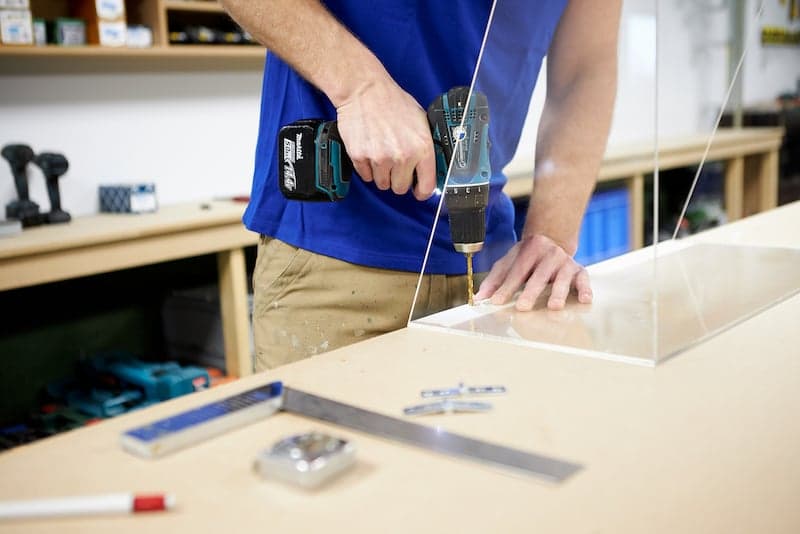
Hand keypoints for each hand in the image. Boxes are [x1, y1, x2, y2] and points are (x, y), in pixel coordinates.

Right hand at [335, 80, 436, 199]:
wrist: (364, 90)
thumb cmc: (392, 102)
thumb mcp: (420, 122)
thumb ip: (424, 147)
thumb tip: (427, 168)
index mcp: (422, 148)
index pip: (426, 186)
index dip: (421, 191)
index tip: (418, 190)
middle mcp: (402, 156)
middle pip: (400, 189)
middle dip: (397, 179)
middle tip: (394, 164)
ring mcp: (380, 158)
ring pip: (382, 184)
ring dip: (382, 174)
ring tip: (381, 153)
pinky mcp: (360, 157)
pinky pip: (366, 176)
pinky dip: (367, 168)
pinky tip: (370, 150)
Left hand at [473, 234, 592, 310]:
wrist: (553, 238)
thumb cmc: (527, 256)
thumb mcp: (509, 261)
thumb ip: (495, 279)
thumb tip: (479, 297)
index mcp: (529, 250)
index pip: (516, 271)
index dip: (506, 287)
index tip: (496, 301)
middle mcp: (548, 254)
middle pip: (539, 275)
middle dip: (530, 292)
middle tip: (523, 307)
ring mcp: (565, 262)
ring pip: (562, 278)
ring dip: (559, 292)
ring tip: (554, 306)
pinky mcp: (579, 270)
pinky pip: (584, 279)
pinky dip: (585, 289)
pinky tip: (585, 299)